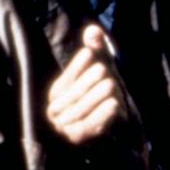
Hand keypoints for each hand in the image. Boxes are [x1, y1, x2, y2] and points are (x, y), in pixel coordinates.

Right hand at [46, 24, 129, 144]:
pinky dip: (101, 114)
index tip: (89, 54)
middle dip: (89, 82)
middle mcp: (55, 111)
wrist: (113, 132)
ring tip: (111, 86)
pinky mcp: (77, 139)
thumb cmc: (103, 96)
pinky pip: (88, 125)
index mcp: (56, 95)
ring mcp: (64, 127)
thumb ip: (96, 51)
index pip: (66, 78)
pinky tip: (114, 104)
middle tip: (104, 72)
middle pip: (73, 94)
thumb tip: (94, 29)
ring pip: (81, 108)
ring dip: (96, 97)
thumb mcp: (101, 72)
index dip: (76, 66)